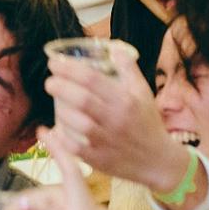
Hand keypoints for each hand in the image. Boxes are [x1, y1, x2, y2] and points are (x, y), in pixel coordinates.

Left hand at [44, 53, 187, 194]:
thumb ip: (128, 69)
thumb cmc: (148, 122)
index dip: (69, 69)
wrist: (158, 161)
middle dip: (60, 87)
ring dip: (61, 110)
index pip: (92, 79)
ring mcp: (107, 141)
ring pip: (78, 124)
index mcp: (126, 100)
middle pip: (82, 100)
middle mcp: (116, 119)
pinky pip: (76, 148)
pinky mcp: (100, 159)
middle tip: (50, 82)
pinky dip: (62, 139)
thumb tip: (114, 48)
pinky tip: (53, 130)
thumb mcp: (143, 92)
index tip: (54, 63)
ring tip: (54, 102)